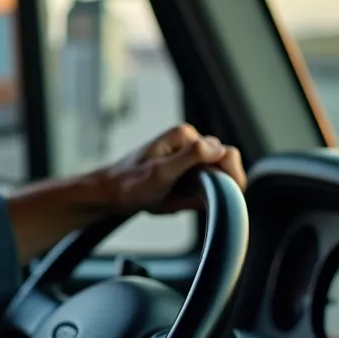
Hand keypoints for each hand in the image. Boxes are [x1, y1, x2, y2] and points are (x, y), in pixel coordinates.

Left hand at [97, 123, 246, 213]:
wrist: (111, 195)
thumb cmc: (130, 183)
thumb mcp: (160, 172)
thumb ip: (190, 157)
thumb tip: (218, 148)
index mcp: (185, 136)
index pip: (226, 153)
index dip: (227, 176)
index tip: (216, 193)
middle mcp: (191, 144)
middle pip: (225, 167)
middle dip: (215, 187)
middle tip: (190, 198)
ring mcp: (190, 159)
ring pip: (217, 179)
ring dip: (205, 194)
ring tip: (179, 198)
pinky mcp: (188, 172)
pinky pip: (206, 188)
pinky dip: (197, 199)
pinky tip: (177, 200)